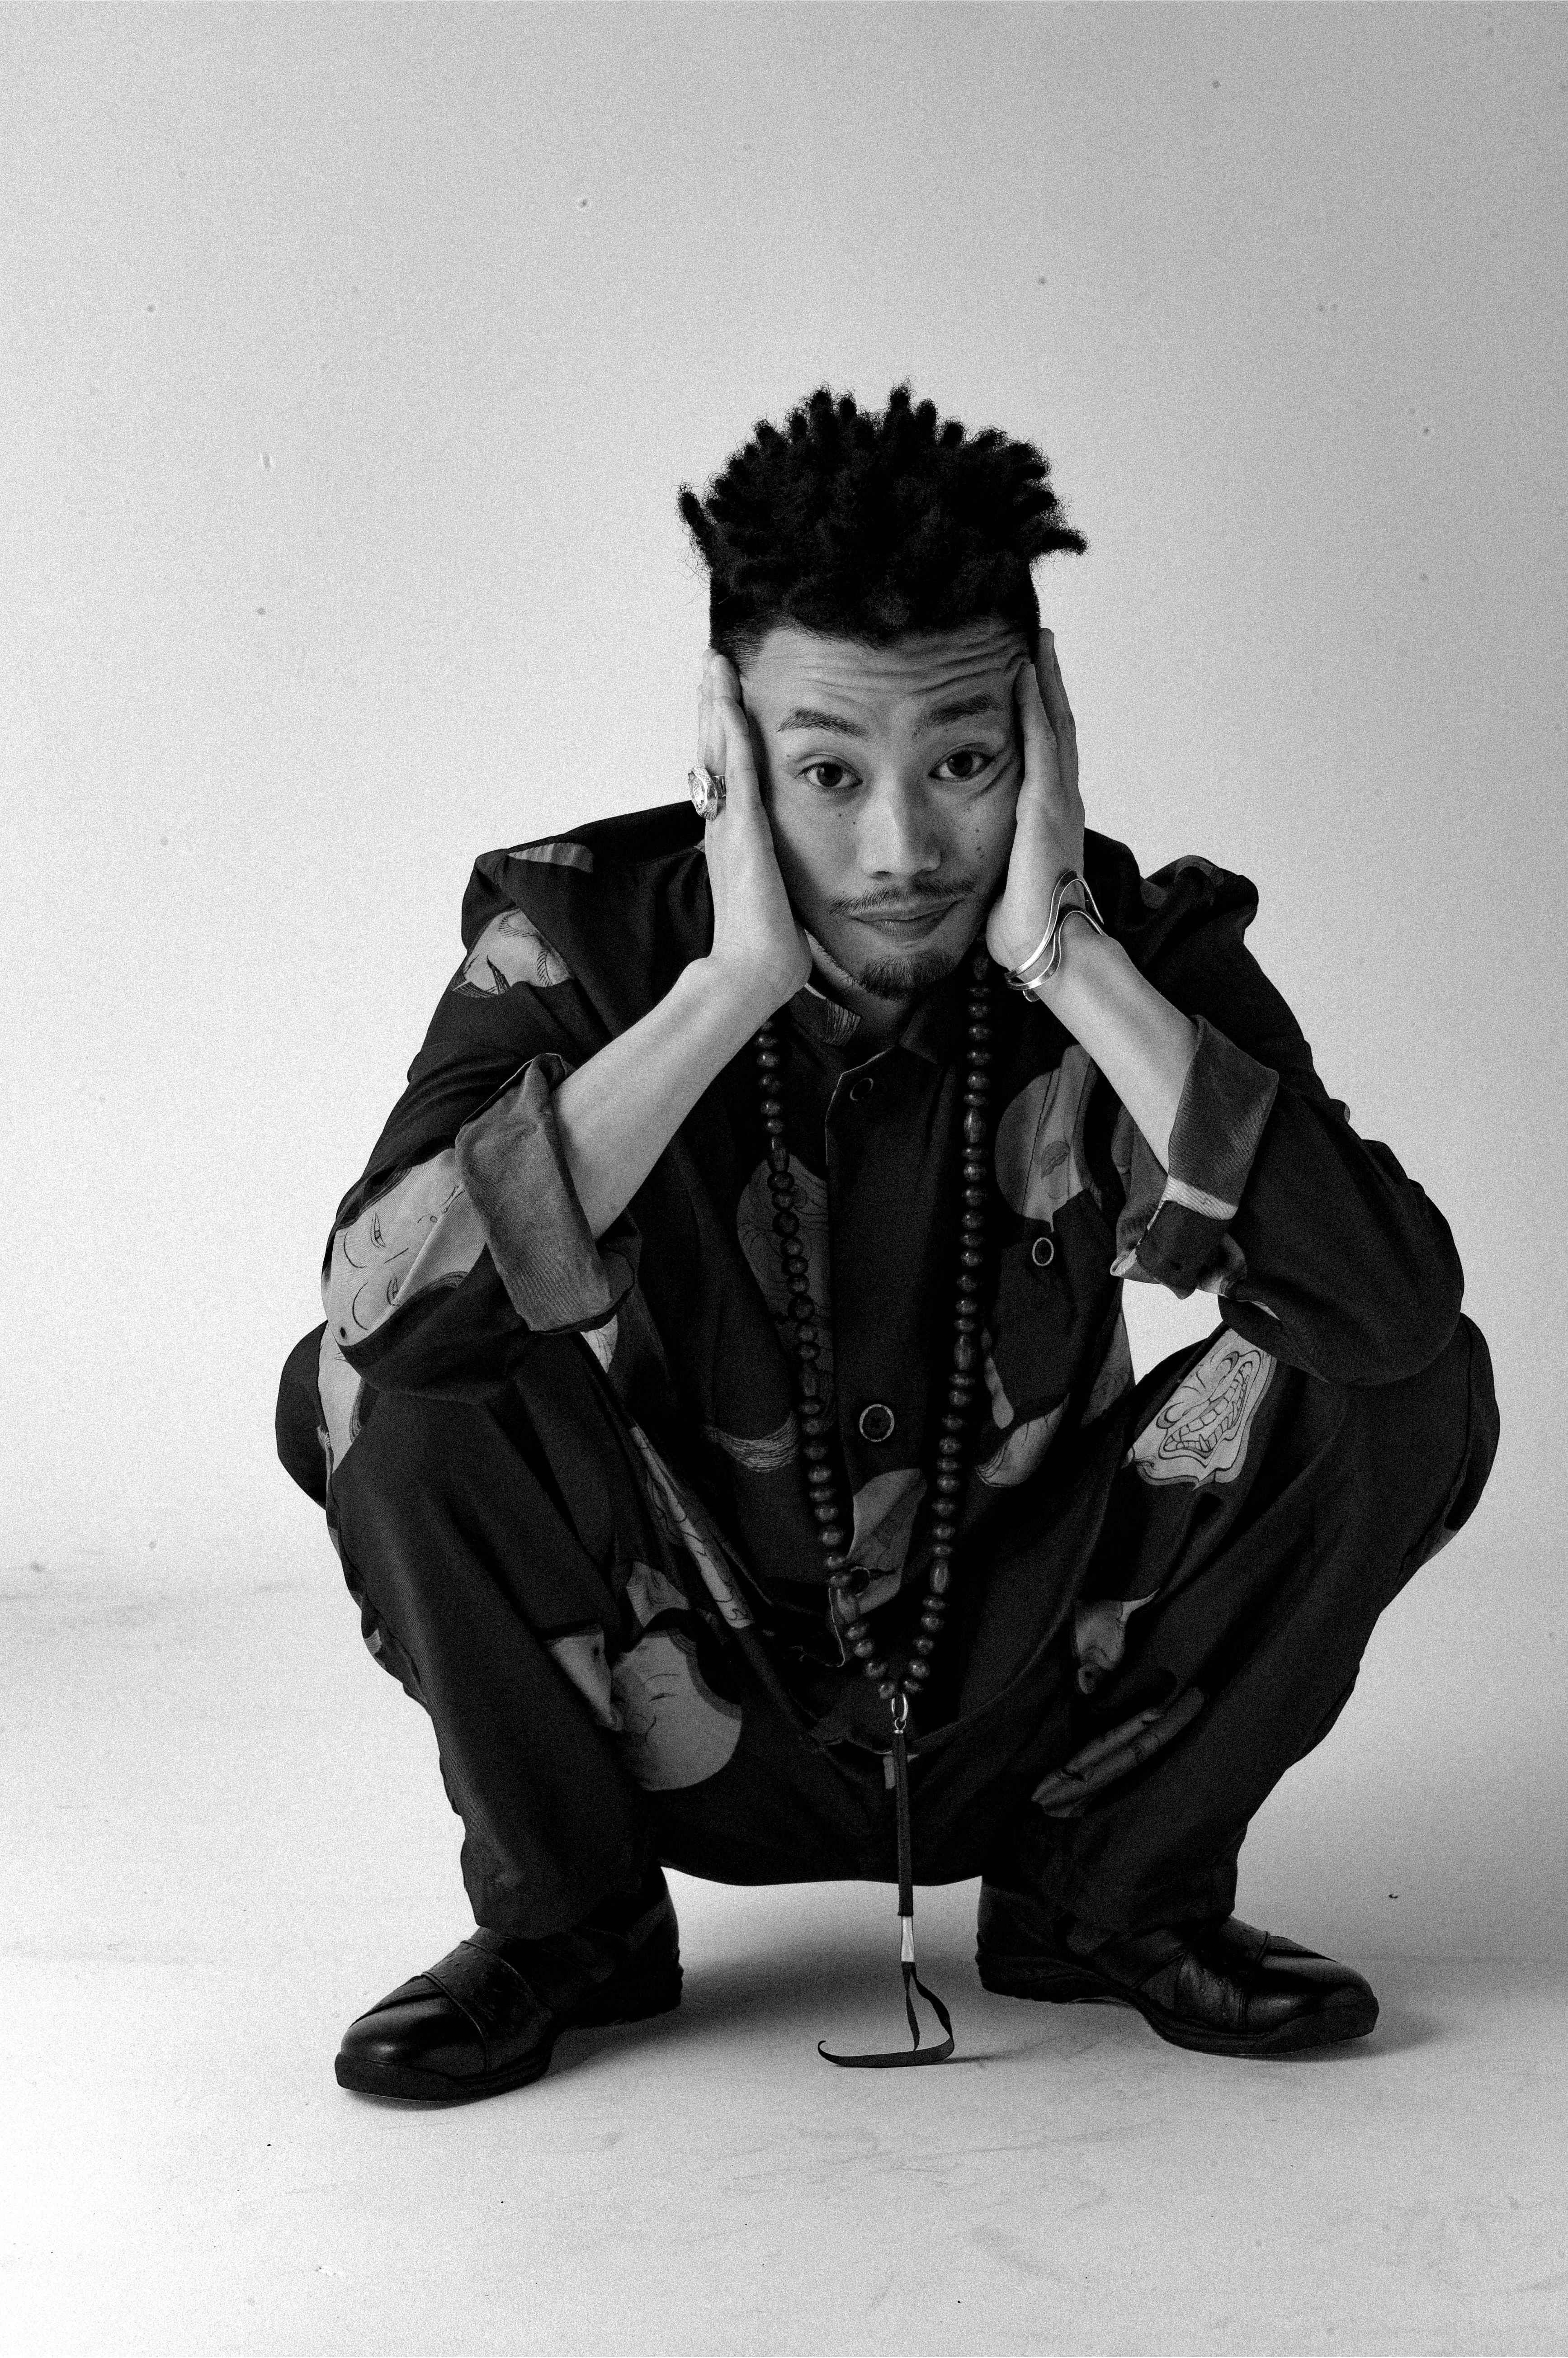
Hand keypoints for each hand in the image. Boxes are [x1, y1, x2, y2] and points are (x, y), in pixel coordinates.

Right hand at [697, 650, 811, 1014]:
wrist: (753, 972)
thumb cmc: (768, 944)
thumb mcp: (774, 893)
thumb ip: (775, 871)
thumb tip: (788, 871)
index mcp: (730, 836)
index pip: (723, 769)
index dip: (721, 729)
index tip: (723, 694)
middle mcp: (722, 824)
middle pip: (712, 749)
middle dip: (711, 702)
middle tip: (710, 659)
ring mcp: (729, 826)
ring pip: (718, 750)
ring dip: (716, 704)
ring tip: (713, 662)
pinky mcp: (743, 834)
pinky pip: (736, 773)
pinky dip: (733, 735)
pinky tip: (732, 703)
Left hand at [984, 630, 1087, 975]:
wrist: (1045, 946)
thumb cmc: (1018, 922)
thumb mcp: (997, 872)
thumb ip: (986, 849)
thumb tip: (955, 849)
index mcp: (1048, 816)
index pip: (1045, 752)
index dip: (1038, 713)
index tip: (1026, 678)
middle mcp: (1060, 801)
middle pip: (1056, 727)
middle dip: (1047, 684)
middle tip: (1038, 642)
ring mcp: (1058, 801)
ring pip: (1055, 726)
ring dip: (1045, 682)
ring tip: (1036, 643)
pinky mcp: (1047, 807)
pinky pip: (1044, 745)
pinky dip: (1036, 708)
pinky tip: (1024, 677)